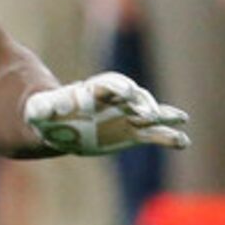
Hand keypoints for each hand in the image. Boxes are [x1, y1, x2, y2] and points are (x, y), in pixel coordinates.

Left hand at [23, 72, 189, 155]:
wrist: (61, 125)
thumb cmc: (50, 113)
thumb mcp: (41, 110)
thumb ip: (43, 109)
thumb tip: (42, 111)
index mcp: (95, 90)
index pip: (111, 84)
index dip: (119, 87)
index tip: (127, 91)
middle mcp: (115, 101)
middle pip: (135, 97)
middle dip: (143, 102)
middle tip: (148, 112)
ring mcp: (127, 116)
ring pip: (151, 113)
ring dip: (165, 116)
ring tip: (180, 119)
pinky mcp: (133, 133)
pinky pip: (154, 135)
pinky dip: (169, 137)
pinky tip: (183, 141)